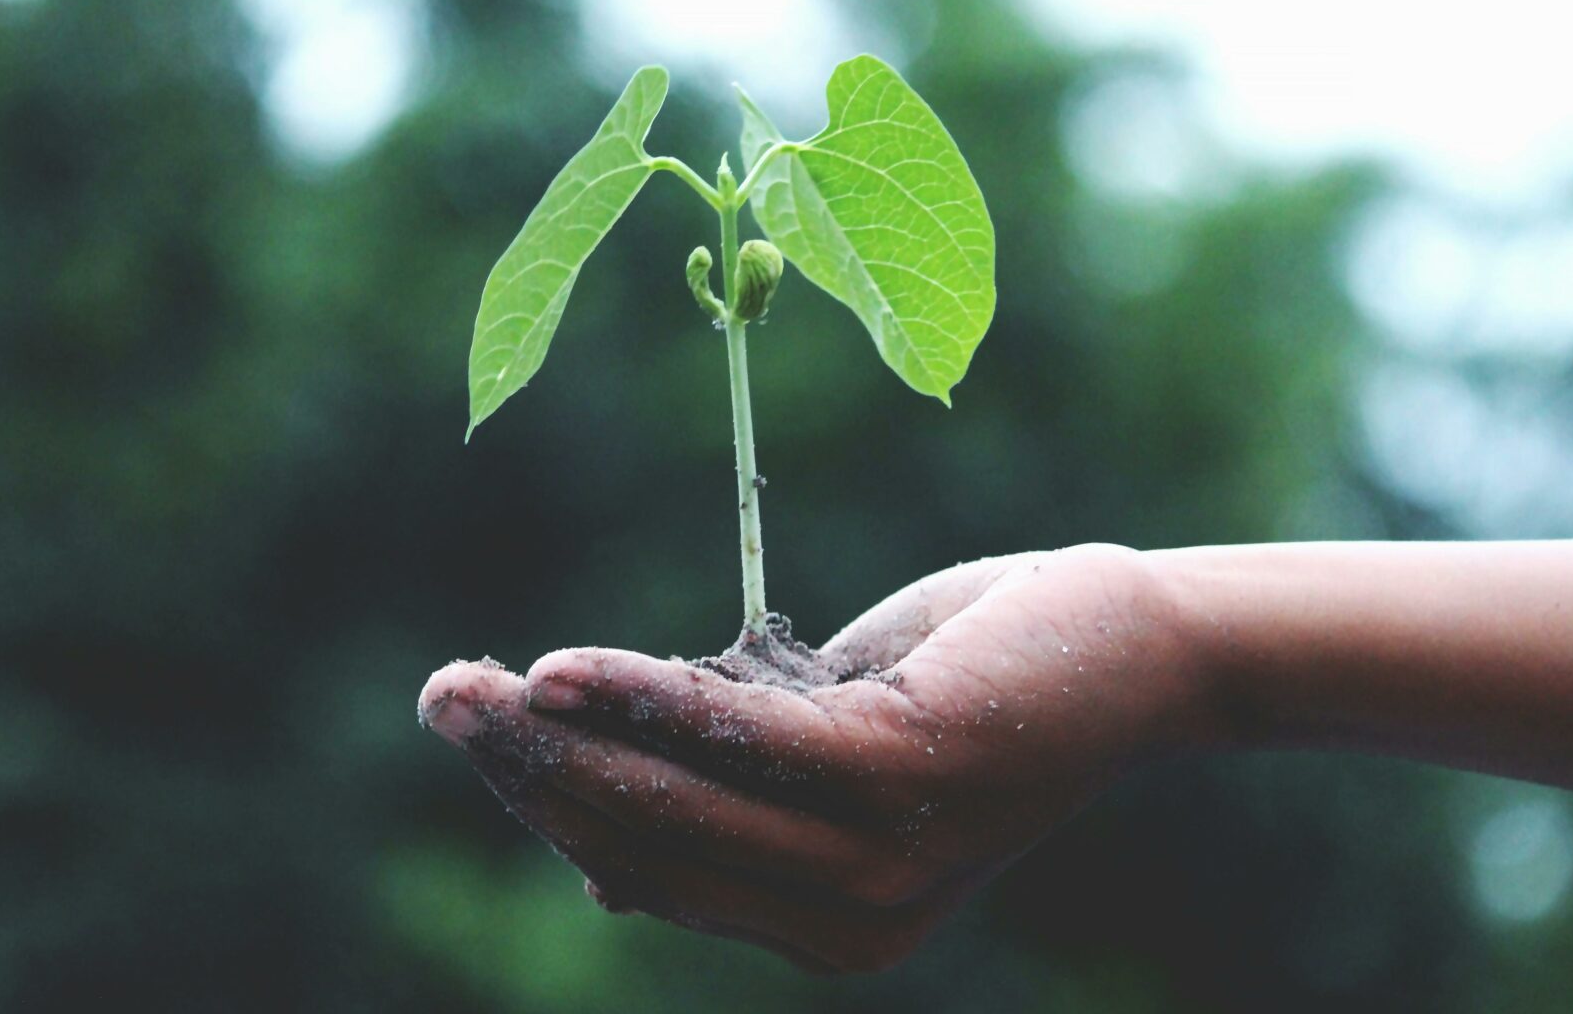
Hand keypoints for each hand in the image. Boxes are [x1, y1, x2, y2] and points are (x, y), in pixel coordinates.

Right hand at [417, 544, 1212, 972]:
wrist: (1130, 646)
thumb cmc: (969, 683)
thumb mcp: (830, 749)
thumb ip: (731, 801)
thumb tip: (598, 867)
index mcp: (826, 927)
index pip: (654, 872)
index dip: (553, 806)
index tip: (478, 731)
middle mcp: (850, 923)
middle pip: (648, 845)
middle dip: (531, 774)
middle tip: (441, 698)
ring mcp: (880, 861)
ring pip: (679, 802)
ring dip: (562, 740)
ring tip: (473, 687)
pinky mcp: (903, 778)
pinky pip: (740, 740)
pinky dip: (645, 701)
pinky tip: (564, 671)